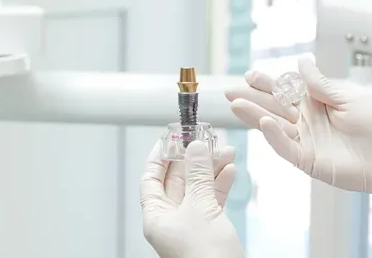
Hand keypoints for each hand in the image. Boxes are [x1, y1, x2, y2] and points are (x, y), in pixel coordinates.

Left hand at [140, 141, 243, 257]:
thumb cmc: (205, 256)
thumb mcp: (201, 208)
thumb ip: (198, 175)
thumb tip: (195, 147)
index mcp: (156, 215)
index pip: (151, 178)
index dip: (161, 156)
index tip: (171, 137)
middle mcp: (170, 220)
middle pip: (177, 181)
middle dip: (193, 159)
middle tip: (205, 139)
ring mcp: (189, 226)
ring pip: (197, 189)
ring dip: (211, 170)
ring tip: (225, 151)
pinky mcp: (208, 231)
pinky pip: (211, 202)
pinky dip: (220, 186)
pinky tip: (230, 171)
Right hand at [227, 54, 371, 191]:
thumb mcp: (346, 97)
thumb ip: (319, 83)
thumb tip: (301, 62)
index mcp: (315, 103)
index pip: (284, 91)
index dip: (266, 83)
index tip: (250, 75)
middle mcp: (306, 121)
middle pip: (272, 107)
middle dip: (251, 99)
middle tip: (230, 91)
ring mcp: (305, 141)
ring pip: (274, 126)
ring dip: (254, 116)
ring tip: (236, 104)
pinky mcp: (308, 160)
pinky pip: (286, 148)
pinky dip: (274, 136)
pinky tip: (266, 123)